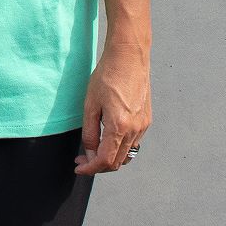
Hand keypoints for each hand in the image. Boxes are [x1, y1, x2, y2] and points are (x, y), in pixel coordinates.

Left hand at [74, 42, 151, 175]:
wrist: (128, 57)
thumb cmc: (107, 75)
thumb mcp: (91, 103)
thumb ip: (90, 131)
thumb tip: (89, 152)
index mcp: (119, 127)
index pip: (105, 161)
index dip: (90, 168)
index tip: (79, 167)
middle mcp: (135, 130)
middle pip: (117, 162)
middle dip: (98, 165)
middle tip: (83, 158)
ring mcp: (143, 126)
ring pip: (126, 155)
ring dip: (110, 157)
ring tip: (94, 149)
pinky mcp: (147, 120)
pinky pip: (133, 143)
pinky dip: (120, 147)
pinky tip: (108, 137)